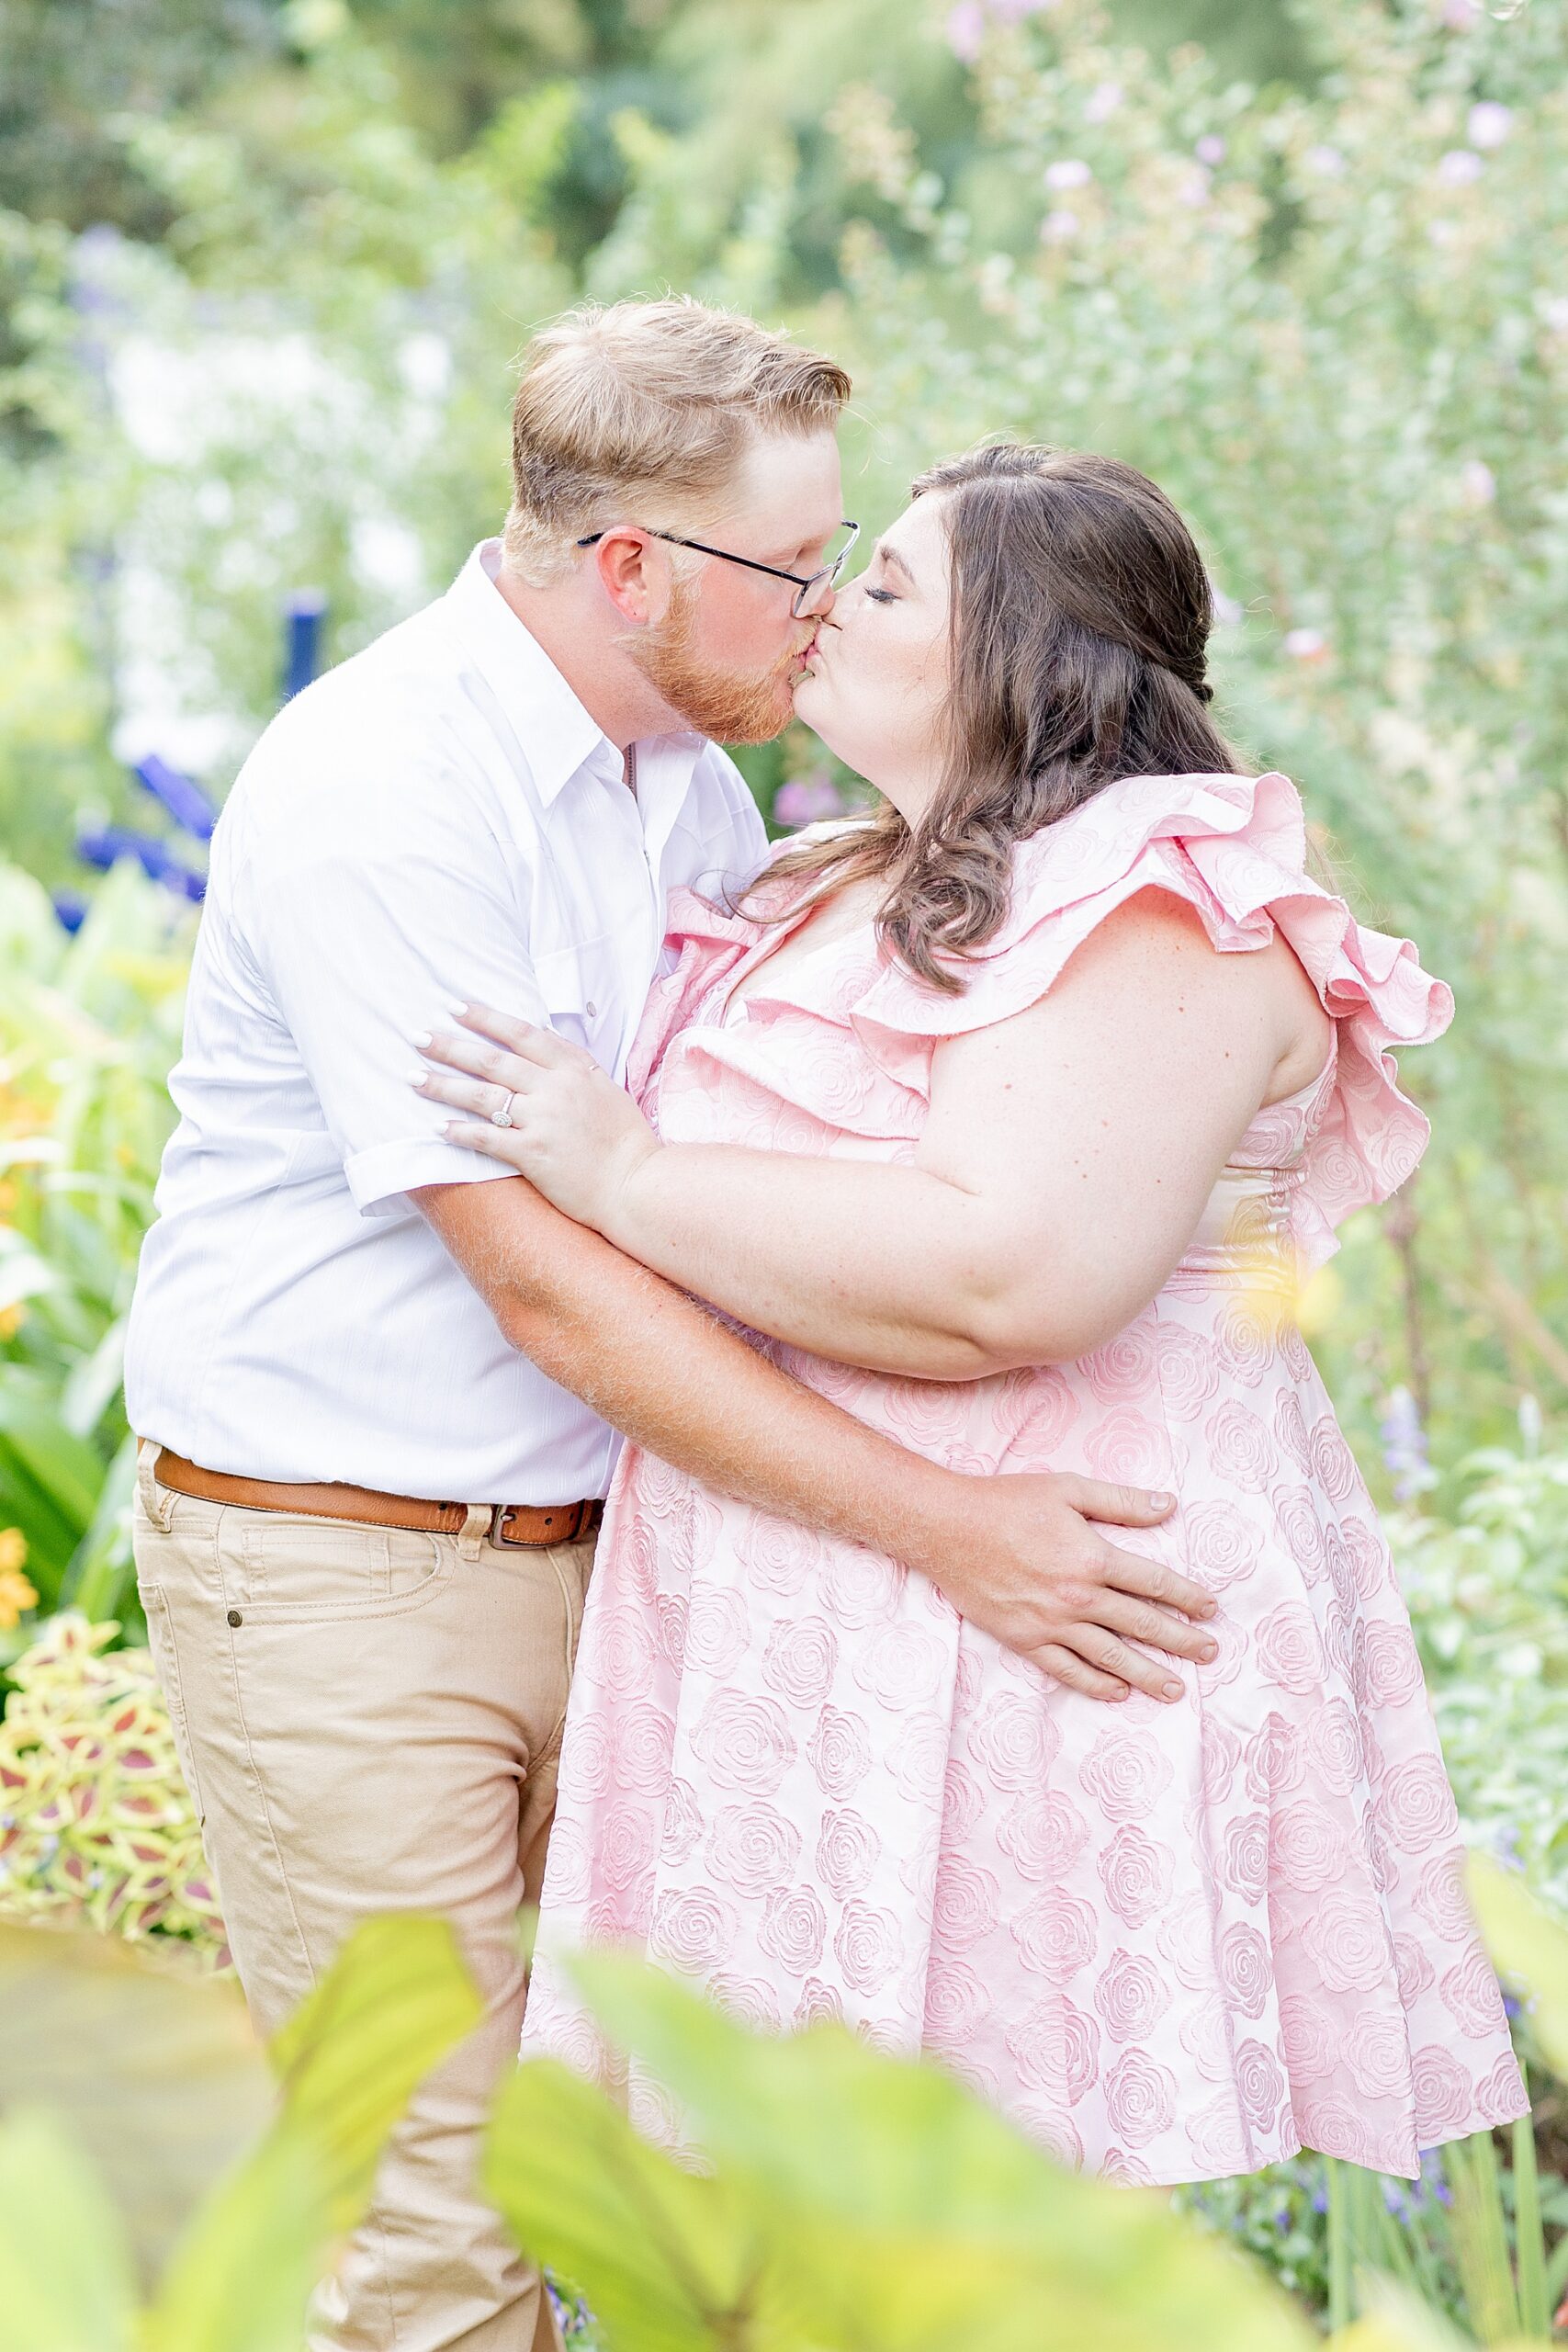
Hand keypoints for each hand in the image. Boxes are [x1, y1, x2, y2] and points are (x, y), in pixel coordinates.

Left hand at [413, 1002, 659, 1232]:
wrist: (637, 1185)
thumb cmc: (625, 1140)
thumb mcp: (605, 1088)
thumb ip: (572, 1067)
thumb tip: (541, 1045)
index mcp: (573, 1068)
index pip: (521, 1033)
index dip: (485, 1018)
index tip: (455, 1007)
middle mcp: (555, 1089)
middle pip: (492, 1060)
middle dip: (450, 1046)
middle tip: (417, 1036)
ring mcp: (543, 1120)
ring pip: (482, 1095)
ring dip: (443, 1085)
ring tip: (413, 1077)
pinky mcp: (533, 1154)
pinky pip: (486, 1138)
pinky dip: (459, 1131)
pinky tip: (436, 1127)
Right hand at [921, 1471, 1214, 1702]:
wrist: (946, 1529)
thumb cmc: (1006, 1502)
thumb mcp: (1068, 1489)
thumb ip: (1121, 1501)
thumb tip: (1169, 1506)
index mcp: (1093, 1557)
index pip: (1155, 1583)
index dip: (1187, 1598)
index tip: (1209, 1610)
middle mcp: (1078, 1597)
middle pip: (1142, 1625)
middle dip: (1181, 1641)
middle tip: (1209, 1654)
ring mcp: (1051, 1623)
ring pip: (1111, 1656)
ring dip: (1148, 1674)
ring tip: (1175, 1689)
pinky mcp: (1025, 1639)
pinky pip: (1068, 1670)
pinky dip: (1096, 1684)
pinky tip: (1118, 1692)